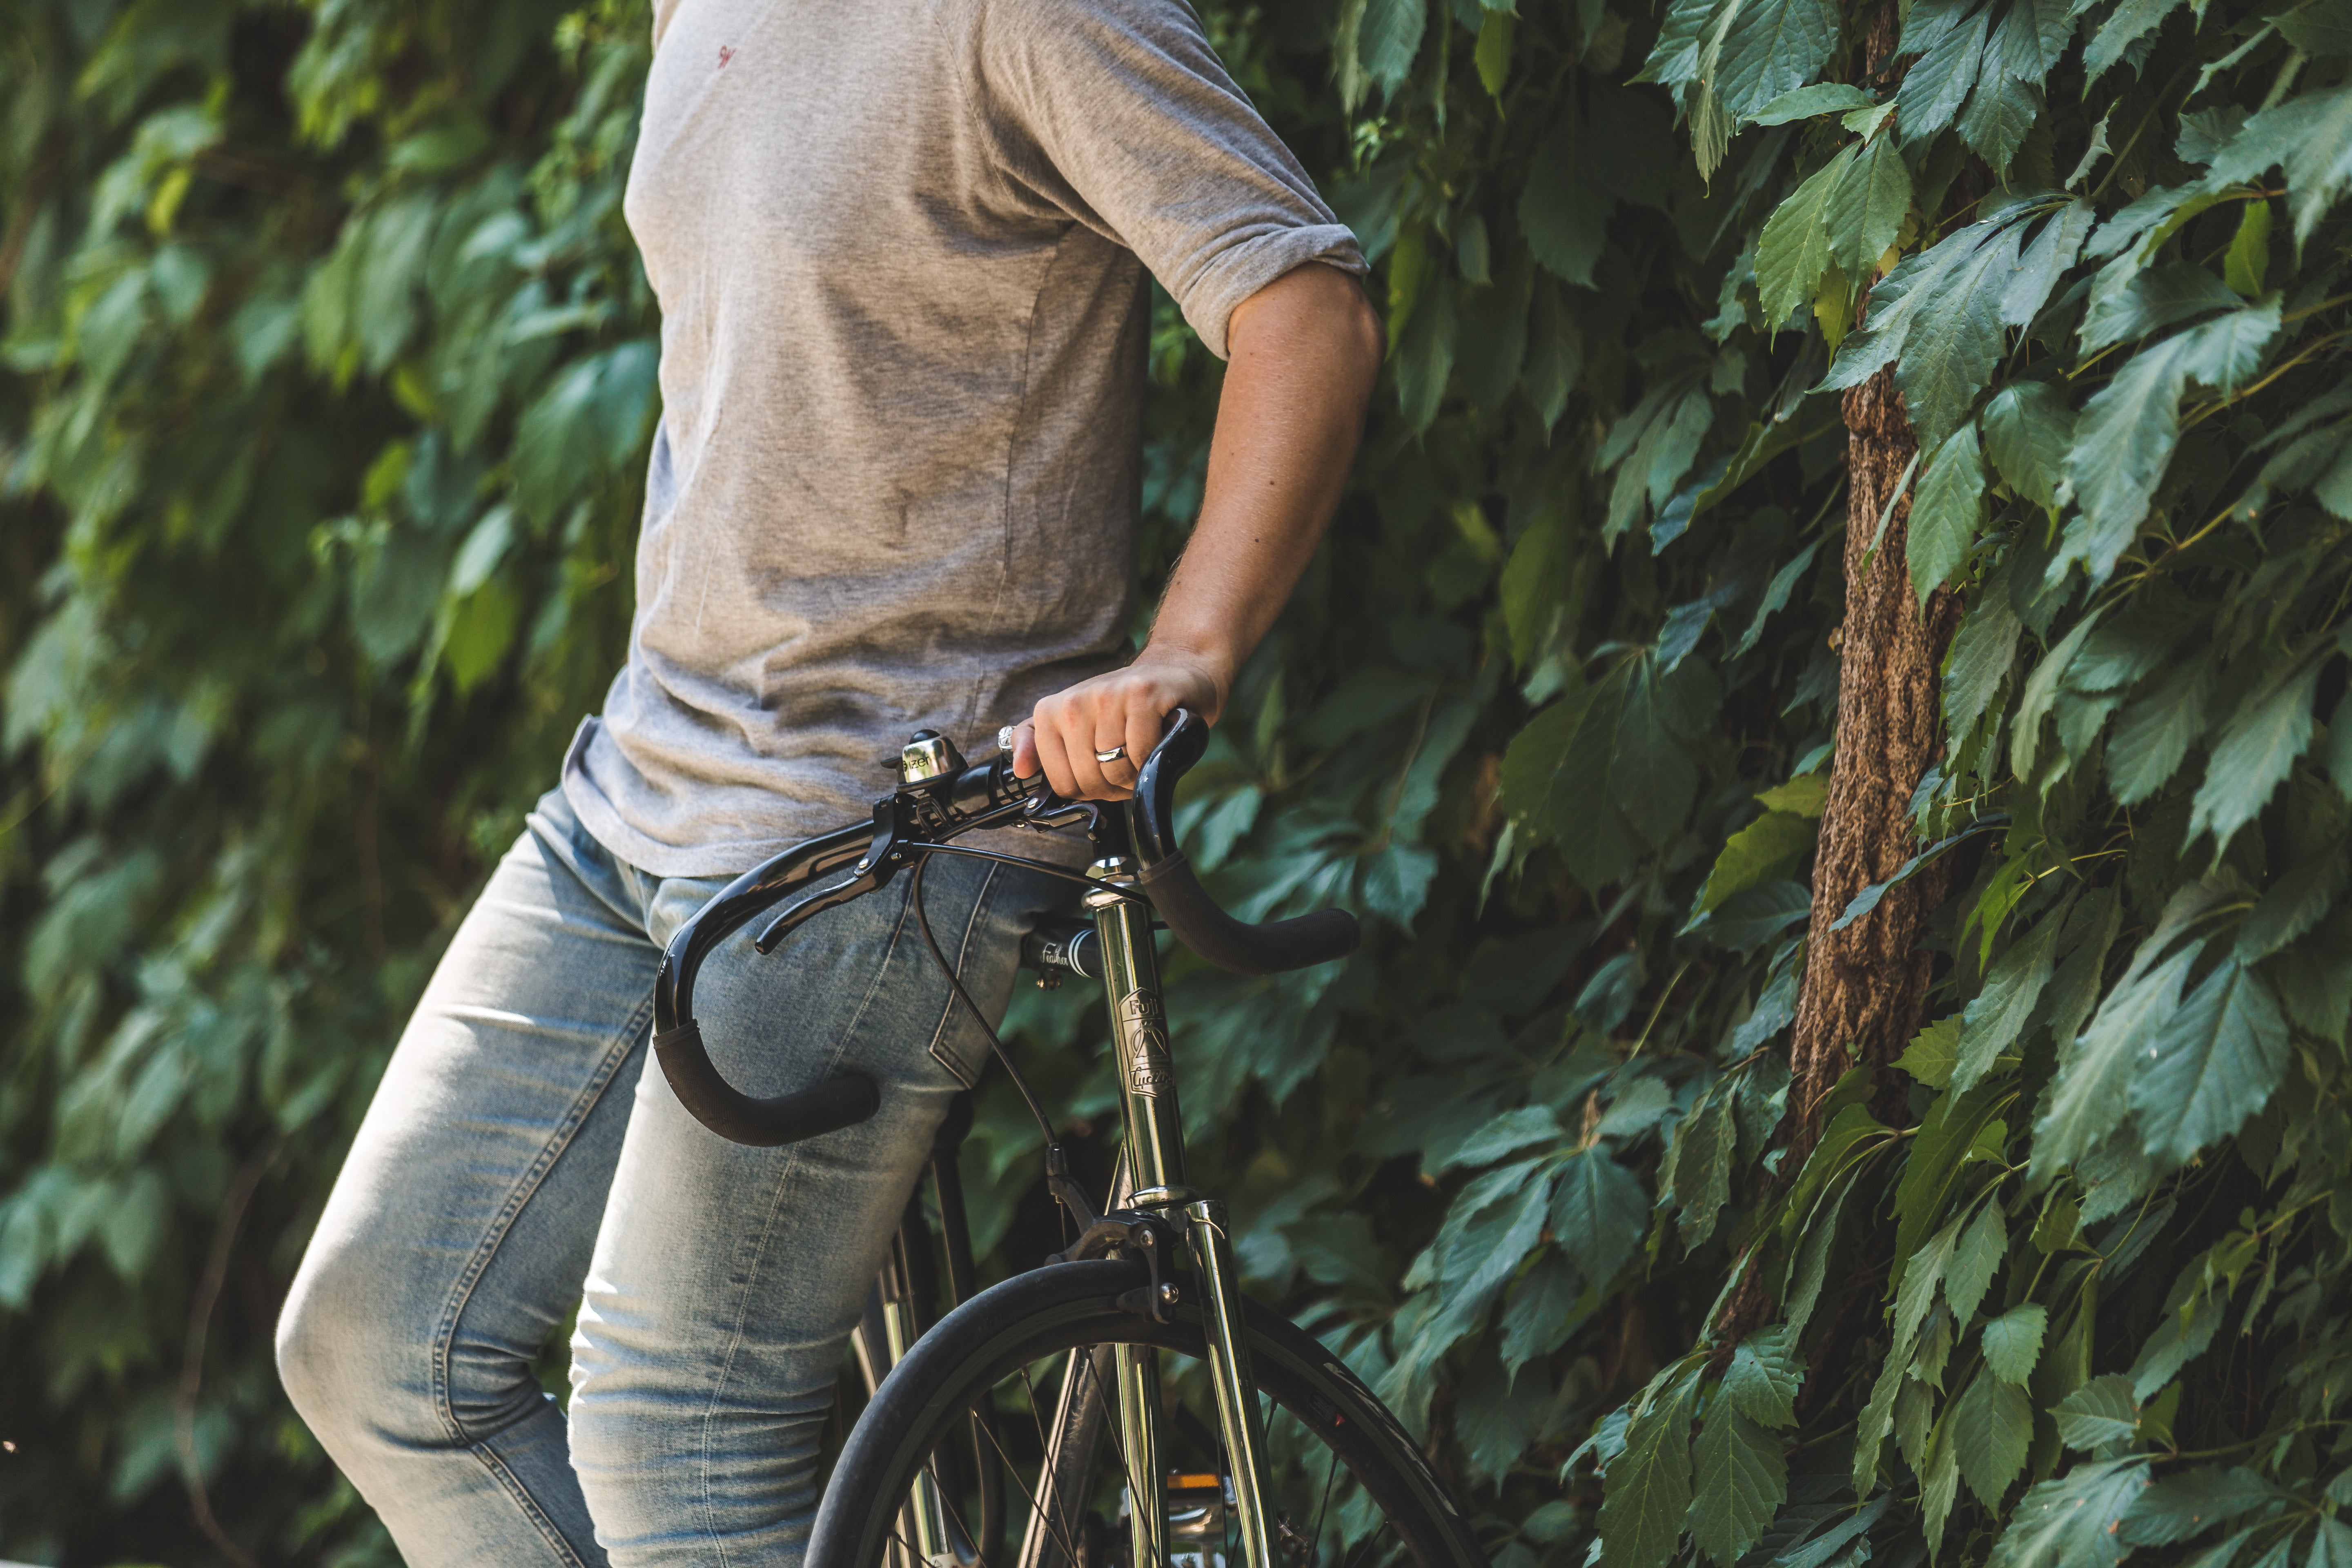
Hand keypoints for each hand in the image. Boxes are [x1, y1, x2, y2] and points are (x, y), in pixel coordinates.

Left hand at [1009, 651, 1225, 799]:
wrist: (1170, 673)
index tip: (1103, 769)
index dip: (1090, 789)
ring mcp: (1107, 696)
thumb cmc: (1121, 709)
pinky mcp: (1143, 694)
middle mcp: (1073, 702)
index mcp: (1050, 713)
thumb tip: (1021, 770)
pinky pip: (1144, 754)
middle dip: (1115, 784)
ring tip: (1142, 753)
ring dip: (1137, 773)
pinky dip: (1155, 758)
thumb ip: (1037, 745)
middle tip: (1128, 762)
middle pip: (1090, 780)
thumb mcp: (1073, 725)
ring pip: (1117, 769)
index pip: (1063, 784)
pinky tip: (1157, 741)